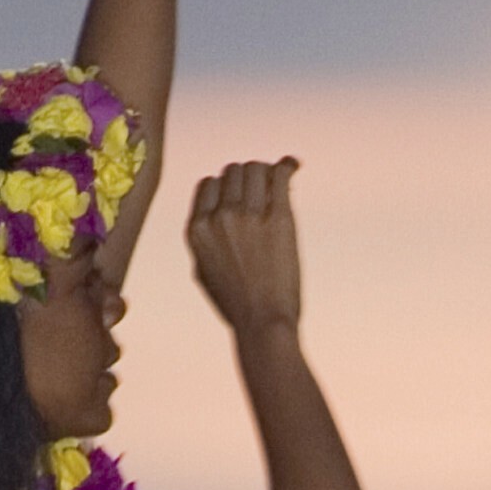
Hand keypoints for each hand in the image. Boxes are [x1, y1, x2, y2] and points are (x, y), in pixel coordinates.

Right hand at [186, 158, 302, 328]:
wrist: (263, 323)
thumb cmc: (237, 304)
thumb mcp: (203, 271)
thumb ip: (204, 239)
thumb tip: (211, 213)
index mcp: (197, 229)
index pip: (208, 184)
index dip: (225, 185)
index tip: (241, 193)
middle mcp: (219, 216)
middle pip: (232, 172)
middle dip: (248, 177)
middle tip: (263, 188)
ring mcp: (249, 216)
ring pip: (255, 169)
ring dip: (267, 171)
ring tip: (279, 179)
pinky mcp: (279, 218)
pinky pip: (280, 176)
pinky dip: (287, 166)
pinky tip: (294, 166)